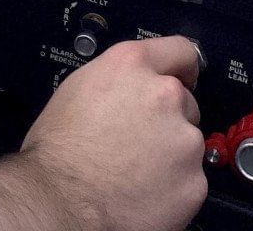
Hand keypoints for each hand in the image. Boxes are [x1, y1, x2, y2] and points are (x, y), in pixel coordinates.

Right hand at [0, 36, 206, 230]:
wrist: (61, 202)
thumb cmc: (58, 152)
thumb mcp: (77, 91)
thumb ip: (116, 82)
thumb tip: (127, 90)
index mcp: (131, 66)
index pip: (180, 51)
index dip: (181, 68)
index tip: (183, 77)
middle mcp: (163, 95)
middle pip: (184, 101)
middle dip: (168, 118)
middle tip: (139, 140)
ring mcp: (184, 139)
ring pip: (187, 142)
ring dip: (171, 154)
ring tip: (135, 171)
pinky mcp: (194, 181)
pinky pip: (190, 179)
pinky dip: (174, 187)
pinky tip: (143, 191)